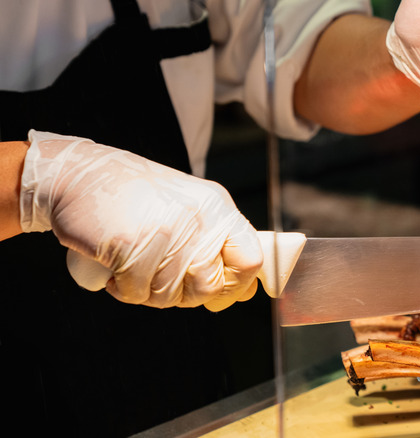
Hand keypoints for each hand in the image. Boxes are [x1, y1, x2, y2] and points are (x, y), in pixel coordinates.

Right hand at [20, 130, 262, 310]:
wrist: (78, 175)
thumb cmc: (135, 198)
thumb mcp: (189, 208)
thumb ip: (217, 246)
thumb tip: (246, 292)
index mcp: (217, 208)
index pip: (252, 259)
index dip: (237, 284)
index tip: (218, 290)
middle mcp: (198, 217)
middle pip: (210, 287)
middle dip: (184, 295)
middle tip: (161, 279)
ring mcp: (165, 231)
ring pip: (169, 295)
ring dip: (147, 292)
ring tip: (133, 267)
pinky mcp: (131, 244)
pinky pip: (136, 292)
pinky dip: (122, 288)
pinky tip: (115, 267)